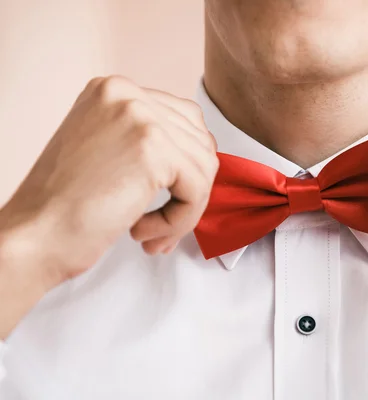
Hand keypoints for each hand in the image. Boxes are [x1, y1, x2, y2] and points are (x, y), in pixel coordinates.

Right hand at [0, 76, 218, 289]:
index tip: (164, 200)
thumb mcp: (108, 151)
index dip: (184, 168)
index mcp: (114, 90)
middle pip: (200, 142)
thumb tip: (202, 157)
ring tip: (151, 233)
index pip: (185, 121)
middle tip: (161, 225)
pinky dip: (181, 220)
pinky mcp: (152, 147)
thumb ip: (149, 141)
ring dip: (184, 211)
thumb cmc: (66, 206)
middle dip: (189, 191)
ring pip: (204, 167)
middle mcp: (128, 94)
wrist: (35, 235)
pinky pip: (197, 188)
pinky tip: (143, 232)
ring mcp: (140, 116)